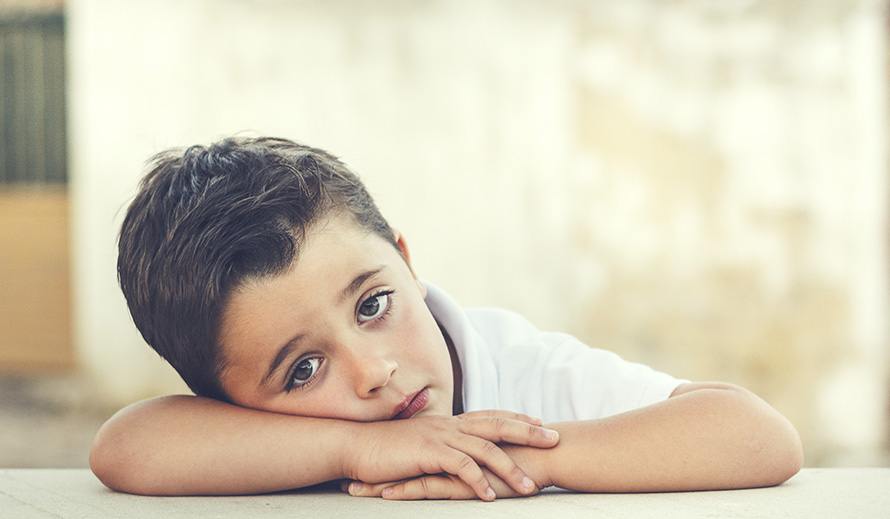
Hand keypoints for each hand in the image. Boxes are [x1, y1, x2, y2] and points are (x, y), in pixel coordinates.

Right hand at [344, 410, 558, 500]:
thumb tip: (456, 449)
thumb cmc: (386, 448)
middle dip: (529, 432)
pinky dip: (477, 482)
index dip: (516, 418)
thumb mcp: (420, 442)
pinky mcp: (428, 453)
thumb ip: (442, 443)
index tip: (540, 422)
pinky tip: (490, 497)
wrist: (355, 445)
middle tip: (555, 440)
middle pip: (498, 425)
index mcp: (450, 421)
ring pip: (485, 449)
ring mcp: (440, 437)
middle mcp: (450, 425)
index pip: (491, 416)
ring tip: (530, 488)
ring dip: (510, 469)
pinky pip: (460, 467)